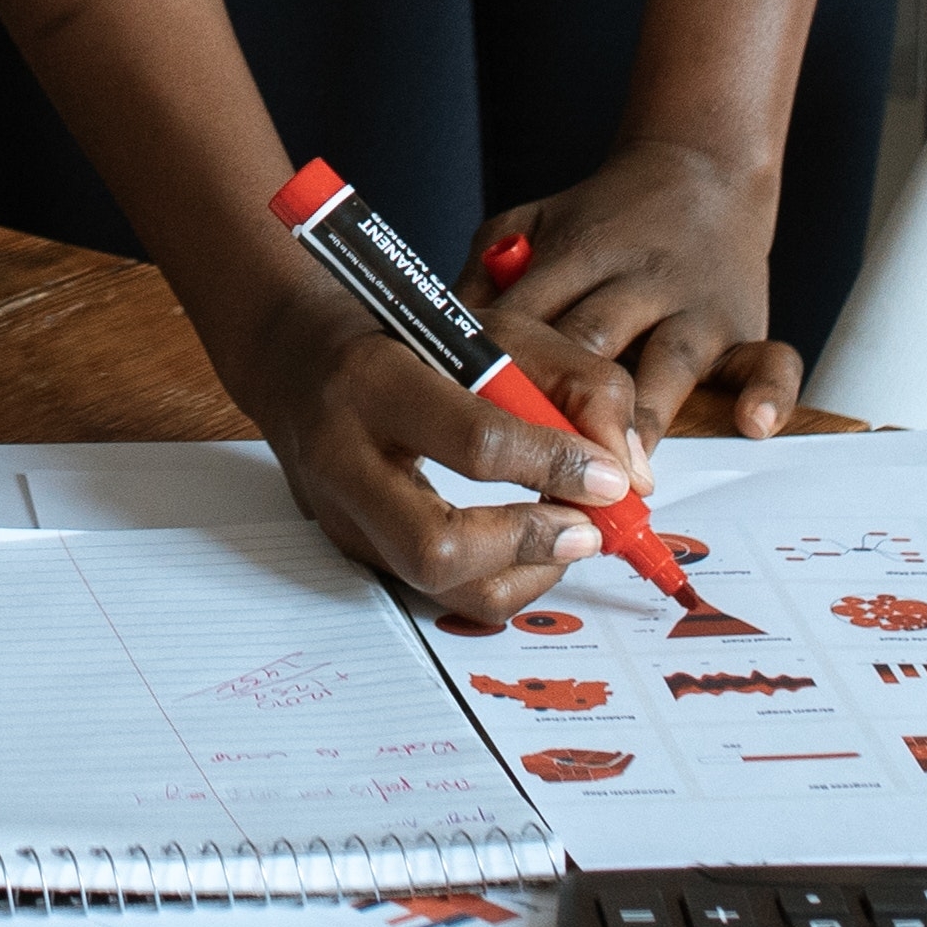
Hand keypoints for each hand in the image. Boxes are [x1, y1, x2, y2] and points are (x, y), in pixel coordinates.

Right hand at [194, 269, 632, 633]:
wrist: (299, 360)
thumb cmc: (411, 341)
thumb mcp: (497, 333)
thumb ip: (578, 384)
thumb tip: (627, 473)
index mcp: (376, 382)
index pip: (475, 442)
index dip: (557, 466)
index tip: (611, 478)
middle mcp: (346, 461)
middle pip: (439, 547)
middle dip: (529, 546)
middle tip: (584, 528)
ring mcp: (344, 517)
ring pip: (442, 588)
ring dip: (524, 574)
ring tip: (566, 535)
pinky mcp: (354, 552)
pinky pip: (439, 593)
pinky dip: (502, 578)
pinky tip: (529, 544)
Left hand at [478, 136, 796, 458]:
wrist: (700, 166)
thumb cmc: (602, 215)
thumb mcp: (530, 223)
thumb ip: (486, 274)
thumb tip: (443, 342)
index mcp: (574, 253)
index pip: (528, 321)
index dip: (500, 379)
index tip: (478, 435)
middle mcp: (637, 278)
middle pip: (592, 346)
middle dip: (566, 410)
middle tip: (545, 480)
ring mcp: (695, 304)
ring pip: (669, 362)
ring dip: (646, 420)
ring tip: (627, 477)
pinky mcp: (747, 324)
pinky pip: (769, 360)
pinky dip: (767, 394)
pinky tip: (752, 425)